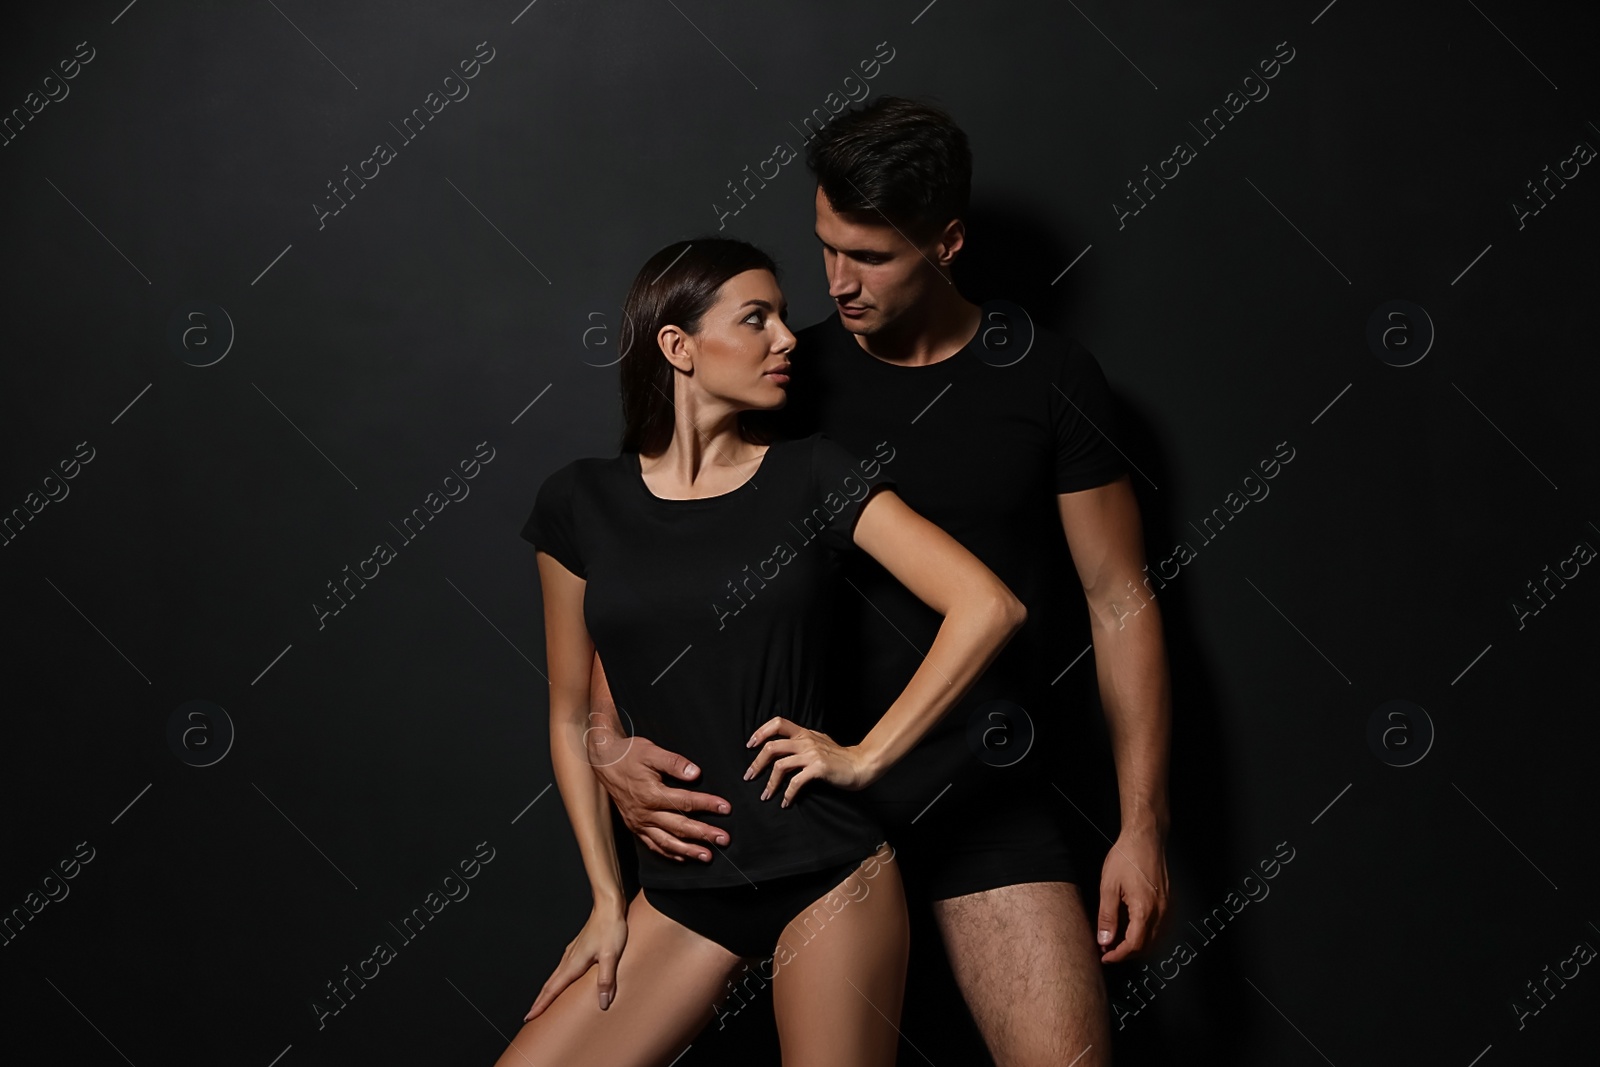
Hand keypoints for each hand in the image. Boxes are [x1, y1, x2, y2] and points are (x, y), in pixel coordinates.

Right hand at [524, 902, 628, 1020]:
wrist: (608, 906)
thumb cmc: (610, 928)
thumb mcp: (611, 956)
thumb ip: (606, 980)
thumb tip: (603, 1002)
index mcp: (573, 963)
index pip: (553, 989)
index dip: (541, 1004)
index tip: (529, 1016)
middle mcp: (569, 959)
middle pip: (549, 984)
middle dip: (539, 1001)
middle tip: (530, 1016)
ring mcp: (572, 953)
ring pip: (554, 977)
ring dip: (547, 991)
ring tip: (542, 1003)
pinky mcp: (577, 949)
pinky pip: (562, 969)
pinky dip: (556, 981)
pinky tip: (561, 981)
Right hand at [588, 732, 731, 862]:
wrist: (605, 762)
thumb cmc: (629, 754)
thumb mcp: (651, 751)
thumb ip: (674, 763)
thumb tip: (695, 774)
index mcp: (651, 794)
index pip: (686, 802)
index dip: (707, 805)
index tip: (726, 808)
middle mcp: (645, 812)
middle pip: (680, 827)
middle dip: (704, 834)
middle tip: (724, 839)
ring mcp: (639, 822)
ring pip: (667, 842)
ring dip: (688, 850)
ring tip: (707, 856)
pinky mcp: (635, 827)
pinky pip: (653, 845)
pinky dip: (669, 853)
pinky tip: (683, 857)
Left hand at [743, 716, 874, 806]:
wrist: (861, 765)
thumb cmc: (840, 757)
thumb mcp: (819, 742)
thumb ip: (803, 742)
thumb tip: (785, 748)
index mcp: (804, 733)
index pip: (778, 723)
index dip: (761, 732)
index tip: (750, 745)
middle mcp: (806, 741)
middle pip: (772, 747)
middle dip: (757, 763)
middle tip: (749, 776)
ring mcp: (812, 754)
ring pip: (780, 765)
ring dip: (769, 783)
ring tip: (765, 795)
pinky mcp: (818, 769)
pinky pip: (795, 782)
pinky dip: (787, 794)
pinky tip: (786, 802)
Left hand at [1096, 822, 1169, 963]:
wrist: (1146, 838)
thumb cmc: (1127, 857)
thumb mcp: (1109, 886)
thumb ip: (1107, 916)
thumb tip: (1104, 940)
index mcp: (1145, 909)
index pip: (1134, 945)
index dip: (1119, 956)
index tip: (1105, 957)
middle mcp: (1161, 911)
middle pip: (1147, 946)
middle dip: (1127, 953)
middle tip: (1107, 949)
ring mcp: (1167, 907)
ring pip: (1155, 939)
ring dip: (1137, 946)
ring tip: (1116, 941)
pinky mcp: (1169, 902)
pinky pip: (1160, 928)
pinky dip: (1146, 935)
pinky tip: (1132, 929)